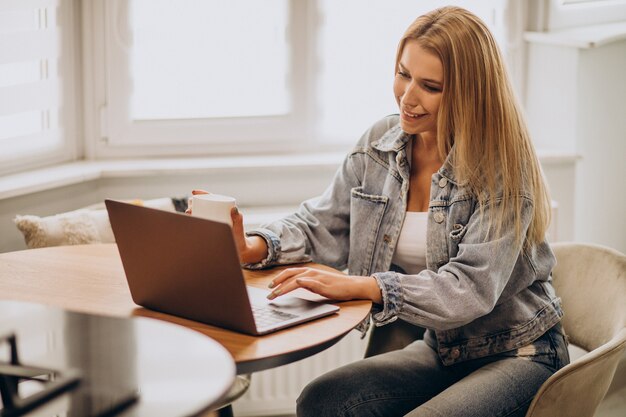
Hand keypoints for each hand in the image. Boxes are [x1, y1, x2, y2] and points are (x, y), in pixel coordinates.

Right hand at [186, 189, 267, 263]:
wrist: (237, 250)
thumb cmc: (238, 237)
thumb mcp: (238, 227)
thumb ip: (238, 218)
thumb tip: (234, 208)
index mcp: (222, 209)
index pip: (210, 198)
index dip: (201, 193)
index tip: (194, 192)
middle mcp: (214, 214)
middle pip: (200, 205)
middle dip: (192, 204)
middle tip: (190, 210)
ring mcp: (209, 221)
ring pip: (196, 214)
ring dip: (189, 212)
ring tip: (188, 214)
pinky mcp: (205, 230)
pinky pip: (195, 224)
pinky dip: (189, 222)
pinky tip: (184, 223)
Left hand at [266, 267, 381, 302]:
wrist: (352, 286)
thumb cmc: (335, 286)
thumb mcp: (317, 285)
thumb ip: (306, 284)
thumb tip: (294, 285)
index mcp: (309, 272)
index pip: (289, 273)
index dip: (278, 279)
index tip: (270, 286)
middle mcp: (311, 272)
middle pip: (289, 275)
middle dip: (277, 283)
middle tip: (268, 292)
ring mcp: (317, 278)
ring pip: (296, 279)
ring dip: (284, 286)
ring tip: (276, 293)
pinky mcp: (324, 285)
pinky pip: (311, 282)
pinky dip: (303, 282)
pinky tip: (296, 283)